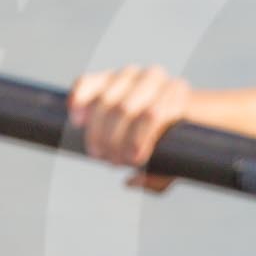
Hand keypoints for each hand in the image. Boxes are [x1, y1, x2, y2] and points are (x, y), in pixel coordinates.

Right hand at [67, 65, 191, 191]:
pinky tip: (77, 121)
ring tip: (97, 152)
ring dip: (97, 131)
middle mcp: (153, 78)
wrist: (170, 111)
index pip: (154, 112)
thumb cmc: (174, 139)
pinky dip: (79, 100)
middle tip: (113, 161)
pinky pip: (87, 83)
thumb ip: (161, 174)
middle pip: (125, 108)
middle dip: (115, 139)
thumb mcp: (178, 159)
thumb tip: (131, 181)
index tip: (133, 160)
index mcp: (176, 92)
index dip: (139, 139)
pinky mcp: (104, 77)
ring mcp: (127, 75)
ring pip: (105, 100)